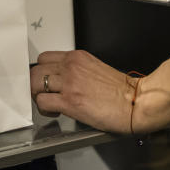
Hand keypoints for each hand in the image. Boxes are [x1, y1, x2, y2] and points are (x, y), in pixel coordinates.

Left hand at [30, 50, 165, 134]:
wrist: (135, 102)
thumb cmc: (121, 91)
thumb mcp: (95, 69)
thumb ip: (77, 70)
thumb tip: (63, 80)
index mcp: (78, 57)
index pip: (44, 58)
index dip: (42, 71)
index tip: (45, 81)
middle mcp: (71, 66)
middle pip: (35, 70)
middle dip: (36, 84)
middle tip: (44, 94)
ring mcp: (69, 83)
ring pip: (35, 84)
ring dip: (39, 96)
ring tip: (50, 104)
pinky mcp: (70, 101)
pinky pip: (42, 102)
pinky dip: (45, 109)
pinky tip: (56, 112)